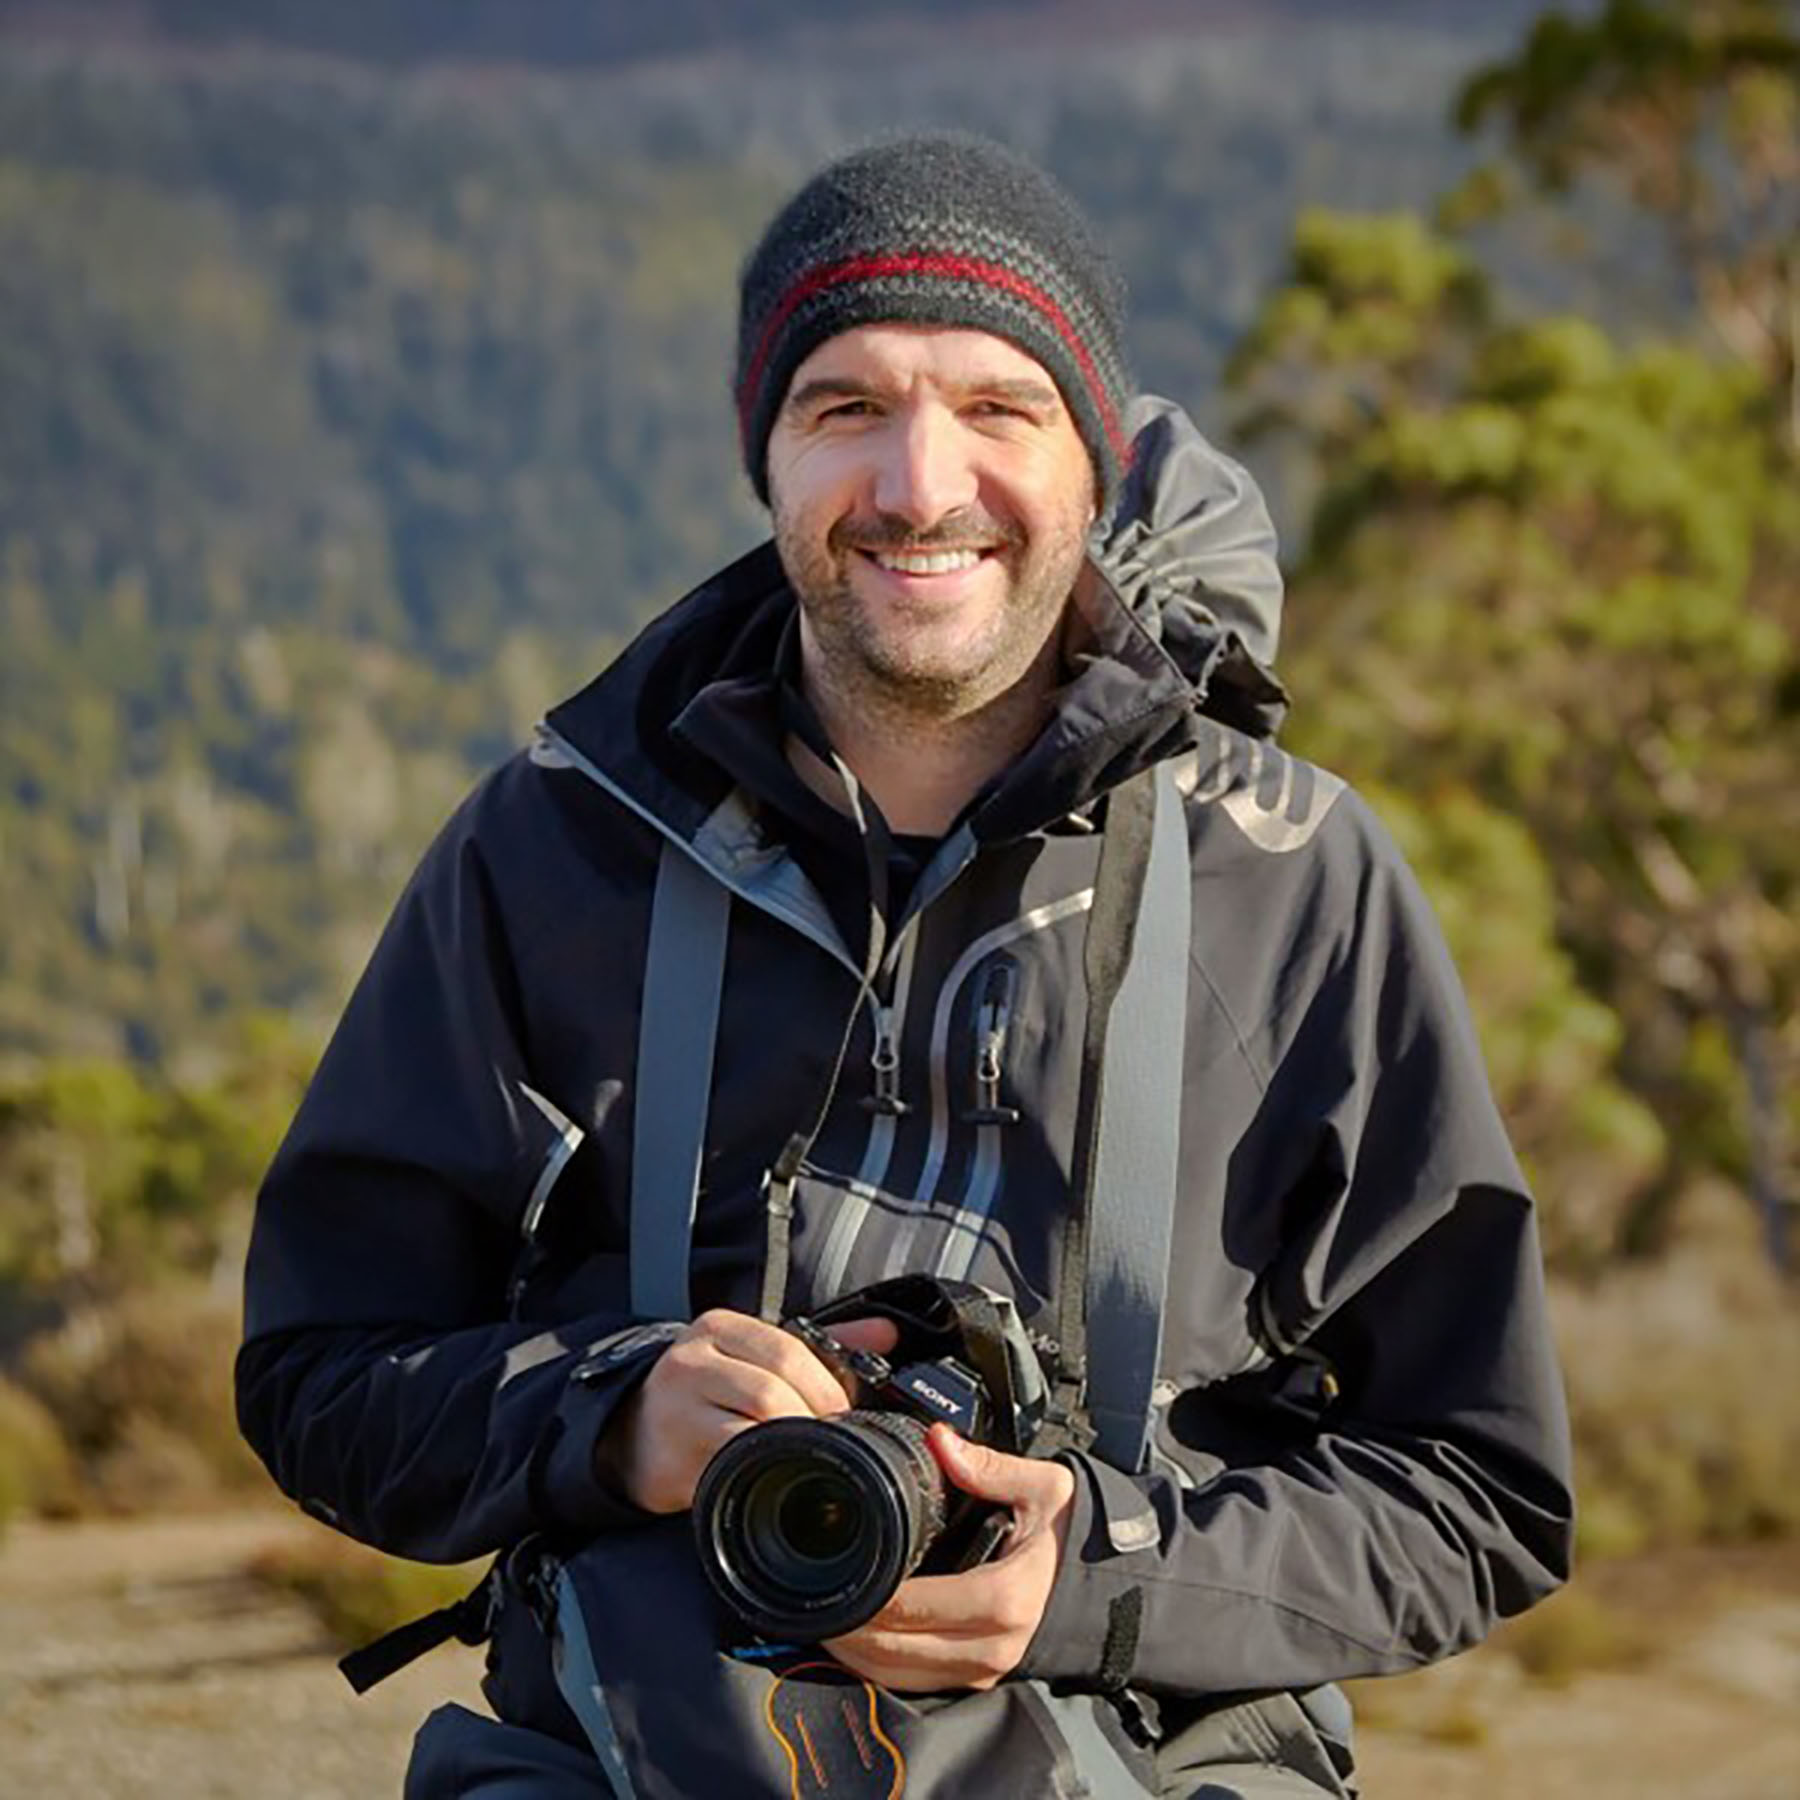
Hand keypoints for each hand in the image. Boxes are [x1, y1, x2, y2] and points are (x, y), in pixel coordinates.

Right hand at [593, 1309, 897, 1513]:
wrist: (635, 1430)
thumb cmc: (708, 1390)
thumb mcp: (756, 1354)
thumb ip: (823, 1344)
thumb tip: (887, 1334)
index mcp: (719, 1327)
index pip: (787, 1350)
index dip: (824, 1386)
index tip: (843, 1412)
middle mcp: (692, 1360)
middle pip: (772, 1390)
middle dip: (812, 1420)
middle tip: (831, 1443)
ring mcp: (676, 1409)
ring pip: (753, 1429)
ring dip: (791, 1449)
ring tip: (804, 1457)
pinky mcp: (671, 1457)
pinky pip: (731, 1467)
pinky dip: (760, 1472)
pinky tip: (770, 1475)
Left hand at [824, 1427, 1076, 1692]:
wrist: (1115, 1586)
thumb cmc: (1077, 1537)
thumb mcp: (1044, 1489)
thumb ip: (988, 1466)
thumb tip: (940, 1441)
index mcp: (1004, 1597)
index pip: (913, 1606)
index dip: (865, 1595)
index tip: (831, 1574)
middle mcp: (993, 1646)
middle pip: (896, 1649)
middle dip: (847, 1628)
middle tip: (810, 1599)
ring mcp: (987, 1670)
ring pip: (900, 1677)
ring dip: (855, 1654)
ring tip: (822, 1618)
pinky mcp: (982, 1680)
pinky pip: (918, 1684)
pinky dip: (880, 1668)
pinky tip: (856, 1639)